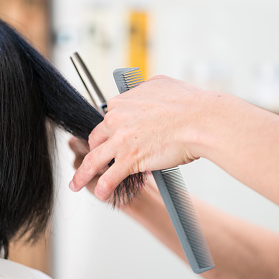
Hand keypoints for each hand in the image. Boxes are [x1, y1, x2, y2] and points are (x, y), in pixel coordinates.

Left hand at [69, 75, 208, 199]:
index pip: (107, 119)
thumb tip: (143, 91)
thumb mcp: (161, 84)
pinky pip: (110, 176)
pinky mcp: (129, 159)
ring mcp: (120, 140)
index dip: (110, 132)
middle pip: (97, 138)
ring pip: (94, 159)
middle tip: (93, 160)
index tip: (111, 139)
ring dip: (83, 174)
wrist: (202, 120)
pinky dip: (103, 187)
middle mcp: (116, 118)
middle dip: (95, 150)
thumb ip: (145, 90)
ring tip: (76, 183)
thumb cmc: (190, 104)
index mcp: (122, 101)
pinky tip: (101, 194)